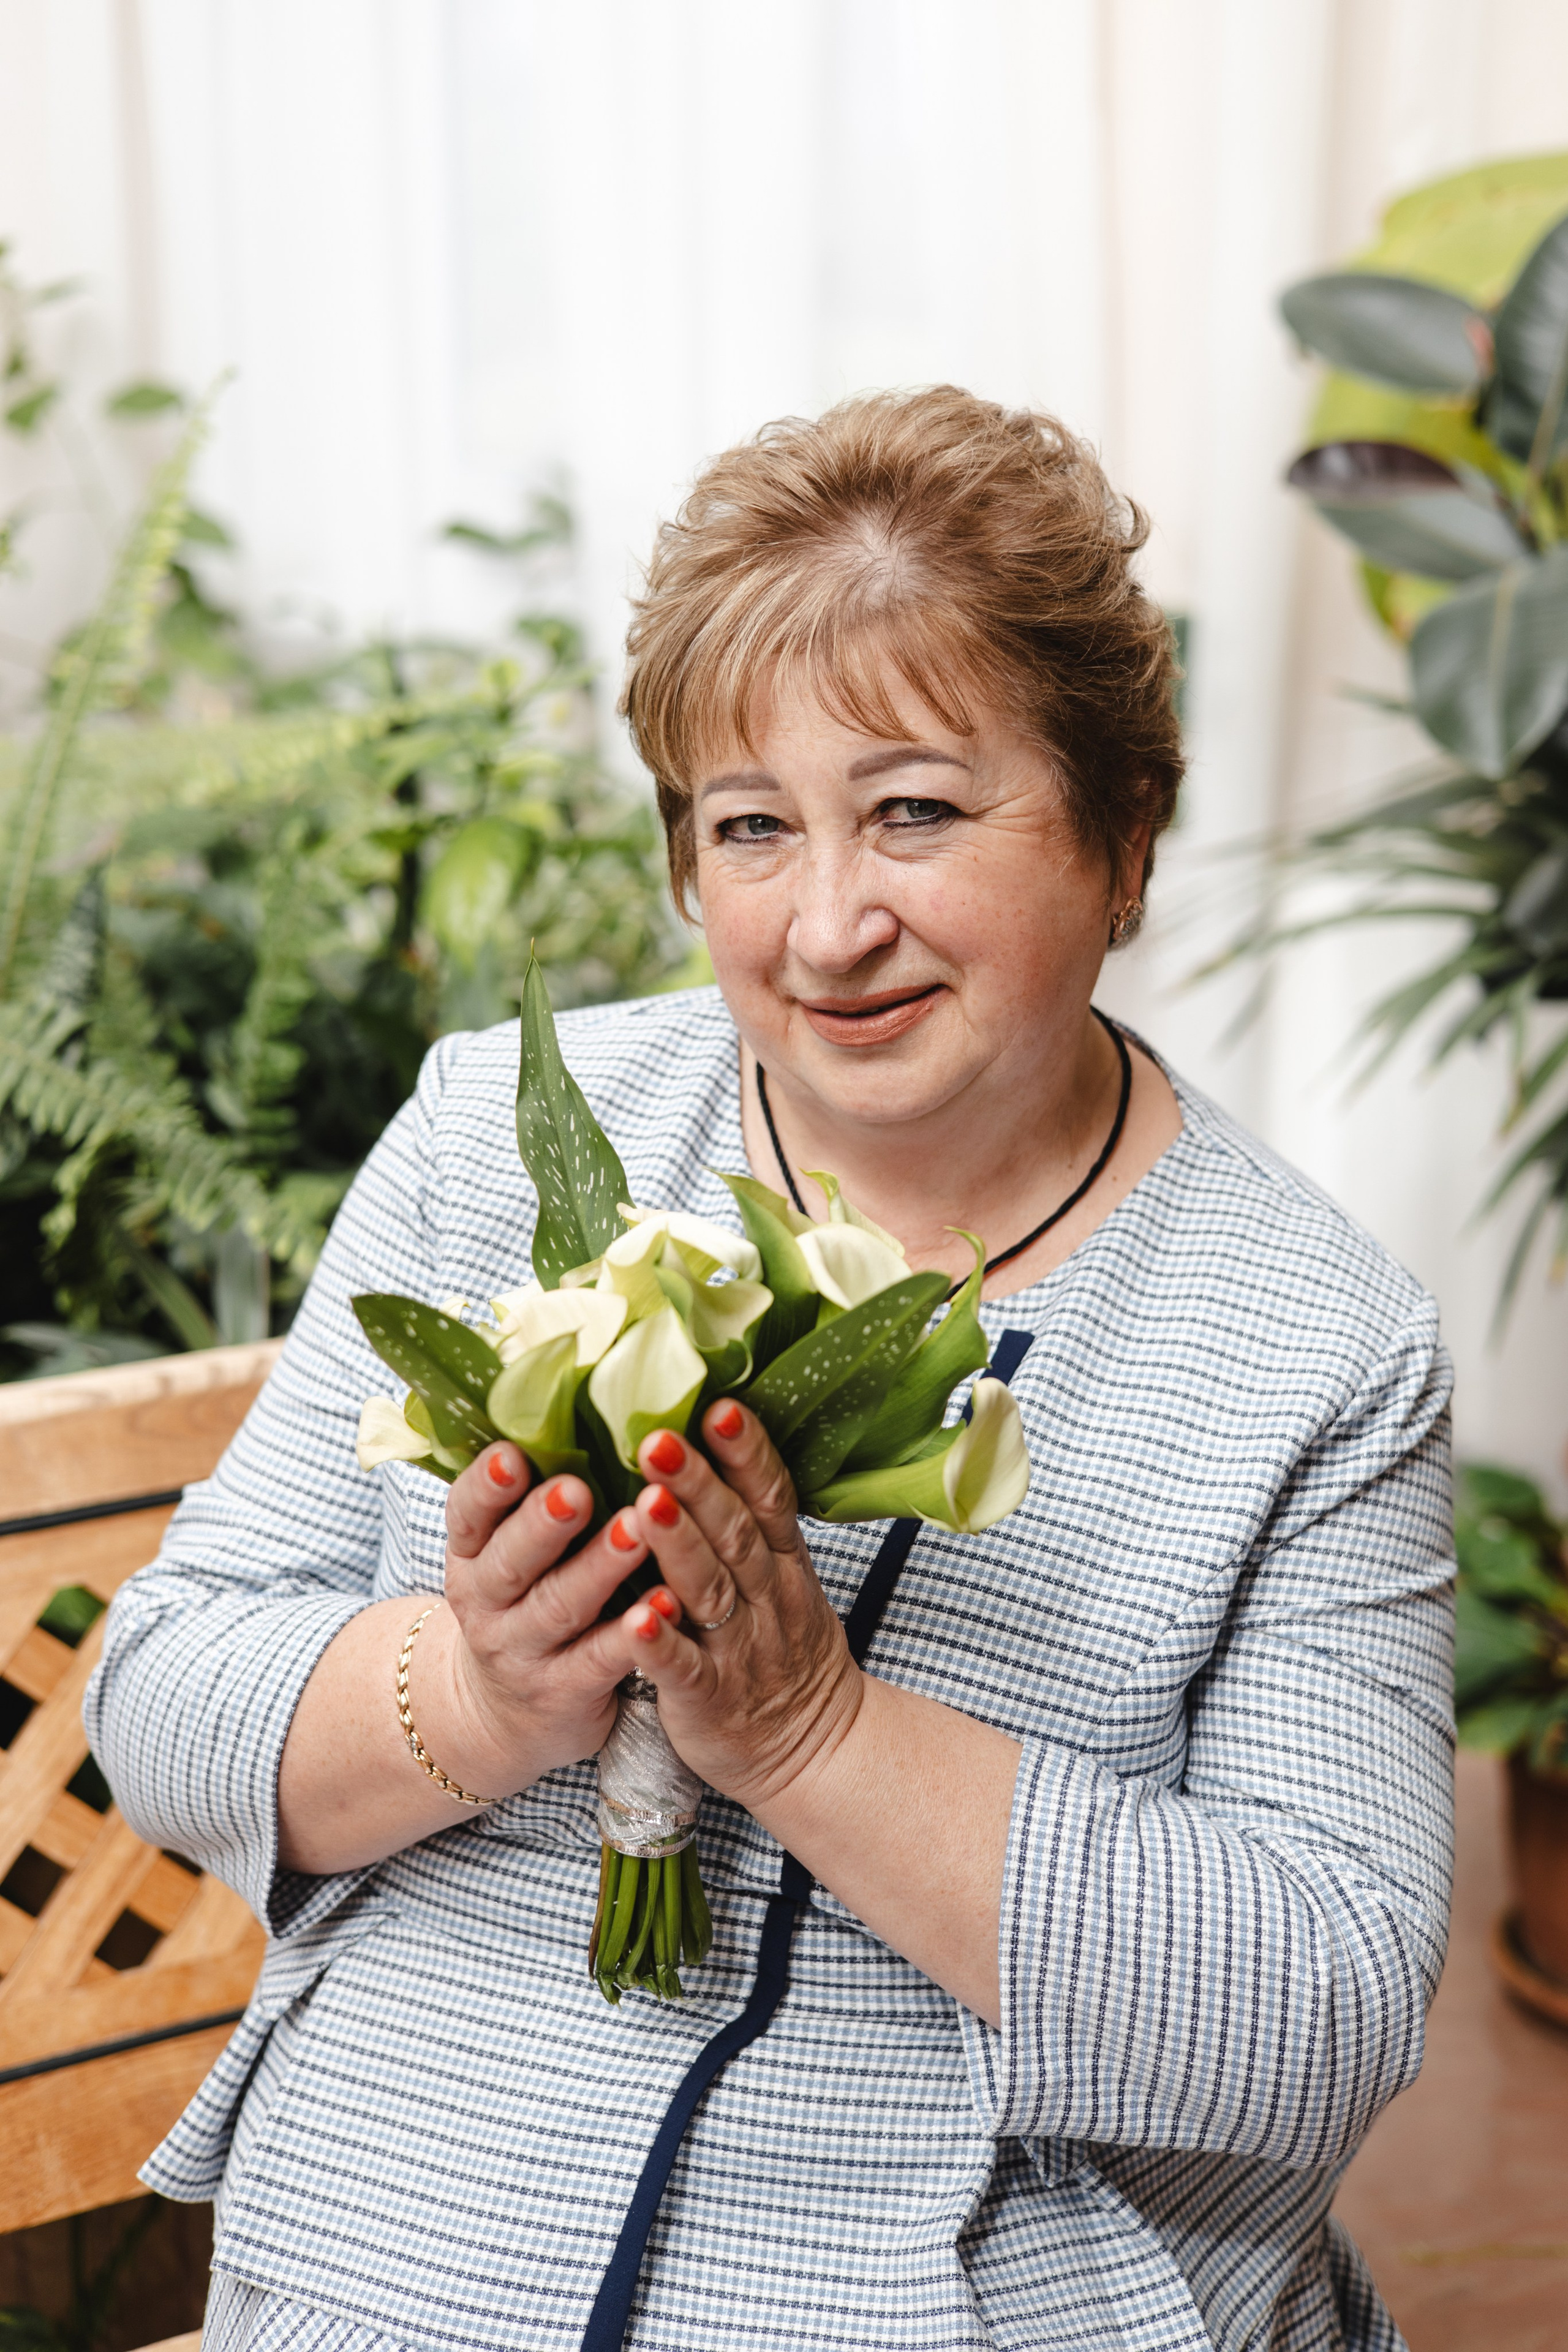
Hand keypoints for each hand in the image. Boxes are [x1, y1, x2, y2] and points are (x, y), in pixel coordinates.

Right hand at [437, 1442, 657, 1790]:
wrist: (505, 1712)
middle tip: (577, 1491)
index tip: (512, 1455)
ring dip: (599, 1567)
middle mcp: (487, 1601)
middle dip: (543, 1524)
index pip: (467, 1513)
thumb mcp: (506, 1549)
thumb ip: (533, 1490)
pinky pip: (600, 1661)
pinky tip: (667, 1602)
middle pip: (510, 1560)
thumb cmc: (525, 1597)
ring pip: (560, 1606)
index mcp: (472, 1552)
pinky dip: (634, 1633)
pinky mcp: (564, 1691)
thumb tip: (574, 1390)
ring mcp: (522, 1650)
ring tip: (638, 1530)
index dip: (486, 1485)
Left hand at [605, 1402, 864, 1814]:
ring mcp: (738, 1650)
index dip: (746, 1452)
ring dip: (678, 1547)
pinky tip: (635, 1618)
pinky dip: (660, 1643)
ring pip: (709, 1592)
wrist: (812, 1749)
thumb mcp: (784, 1578)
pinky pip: (684, 1670)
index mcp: (781, 1563)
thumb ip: (747, 1520)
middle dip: (699, 1485)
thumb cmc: (781, 1650)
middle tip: (658, 1438)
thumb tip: (709, 1437)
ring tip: (645, 1504)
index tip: (718, 1406)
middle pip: (735, 1534)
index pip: (769, 1498)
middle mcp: (765, 1599)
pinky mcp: (708, 1700)